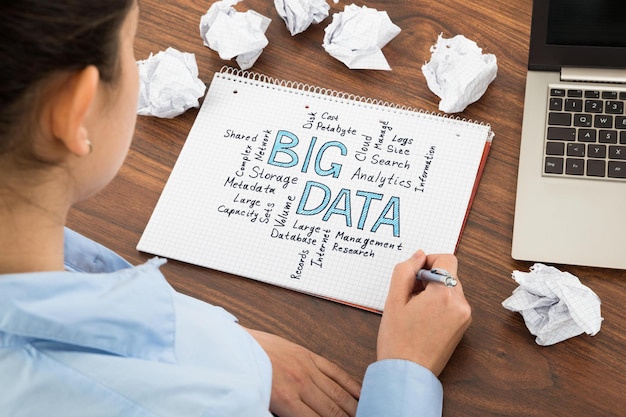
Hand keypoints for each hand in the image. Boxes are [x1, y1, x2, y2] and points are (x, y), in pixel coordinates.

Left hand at [245, 328, 360, 416]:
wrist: (232, 346)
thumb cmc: (242, 376)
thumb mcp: (259, 404)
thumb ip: (282, 414)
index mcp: (285, 399)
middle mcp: (299, 383)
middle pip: (333, 410)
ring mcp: (306, 367)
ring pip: (338, 392)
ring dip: (353, 407)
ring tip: (364, 414)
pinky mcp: (307, 355)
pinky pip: (335, 371)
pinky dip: (351, 383)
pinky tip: (361, 393)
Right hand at [377, 250, 471, 375]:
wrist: (407, 373)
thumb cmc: (398, 340)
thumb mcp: (393, 299)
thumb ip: (405, 271)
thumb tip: (419, 255)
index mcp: (444, 294)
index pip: (446, 258)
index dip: (428, 261)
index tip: (414, 273)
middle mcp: (460, 303)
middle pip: (449, 274)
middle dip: (429, 277)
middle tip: (409, 294)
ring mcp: (464, 316)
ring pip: (451, 288)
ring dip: (434, 290)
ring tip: (415, 308)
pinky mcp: (463, 326)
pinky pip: (453, 303)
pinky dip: (440, 303)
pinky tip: (423, 317)